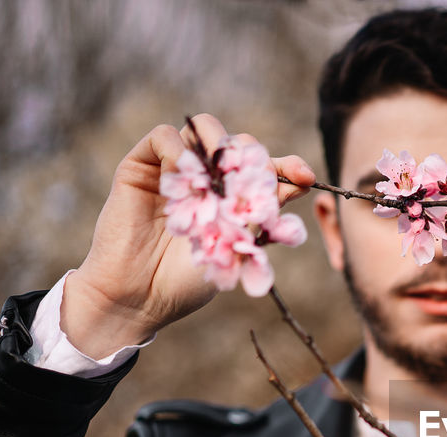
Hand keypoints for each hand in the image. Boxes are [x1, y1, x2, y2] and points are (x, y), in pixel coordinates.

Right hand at [64, 114, 314, 357]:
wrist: (140, 297)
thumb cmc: (189, 281)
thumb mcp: (238, 247)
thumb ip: (265, 213)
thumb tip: (303, 182)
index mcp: (233, 198)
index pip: (266, 169)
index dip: (289, 168)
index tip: (305, 177)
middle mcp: (207, 179)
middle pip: (239, 144)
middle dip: (253, 157)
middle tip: (253, 181)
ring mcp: (175, 170)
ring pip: (204, 128)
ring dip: (220, 145)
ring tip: (223, 175)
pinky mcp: (141, 166)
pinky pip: (163, 136)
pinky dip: (180, 148)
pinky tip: (189, 176)